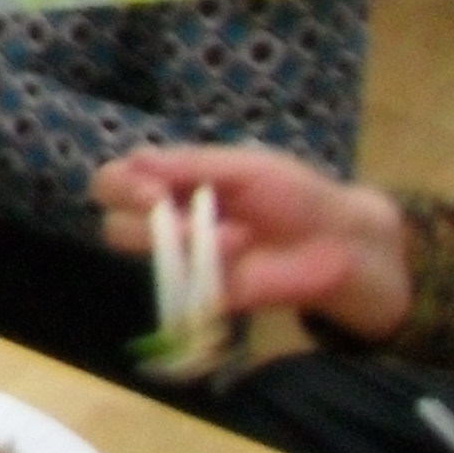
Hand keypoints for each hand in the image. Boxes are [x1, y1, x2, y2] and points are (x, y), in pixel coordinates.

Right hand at [92, 143, 410, 339]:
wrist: (341, 243)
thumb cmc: (296, 194)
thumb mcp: (248, 166)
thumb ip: (192, 164)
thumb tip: (135, 159)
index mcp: (176, 182)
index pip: (117, 180)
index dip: (121, 185)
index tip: (152, 190)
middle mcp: (170, 219)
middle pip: (112, 218)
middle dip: (138, 215)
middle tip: (171, 211)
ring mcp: (184, 258)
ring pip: (136, 252)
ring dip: (176, 239)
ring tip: (232, 235)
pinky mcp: (204, 293)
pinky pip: (175, 288)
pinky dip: (202, 270)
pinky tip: (241, 257)